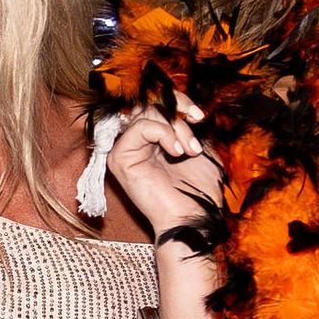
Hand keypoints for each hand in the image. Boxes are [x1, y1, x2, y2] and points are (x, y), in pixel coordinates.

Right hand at [106, 94, 222, 236]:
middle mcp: (134, 140)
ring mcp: (124, 148)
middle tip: (197, 129)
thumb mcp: (199, 145)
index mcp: (151, 137)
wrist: (192, 217)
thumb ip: (187, 123)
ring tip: (190, 151)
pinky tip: (178, 153)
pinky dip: (164, 134)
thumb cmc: (198, 188)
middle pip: (150, 103)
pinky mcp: (119, 158)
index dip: (178, 102)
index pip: (156, 103)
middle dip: (178, 113)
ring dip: (176, 128)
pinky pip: (141, 127)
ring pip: (146, 113)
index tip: (200, 116)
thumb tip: (184, 102)